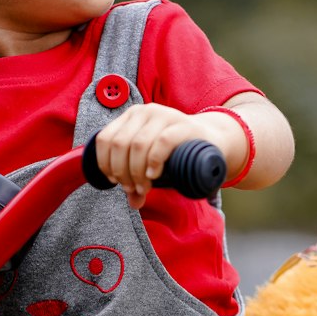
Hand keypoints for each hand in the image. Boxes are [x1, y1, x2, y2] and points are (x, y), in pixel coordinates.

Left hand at [94, 103, 248, 208]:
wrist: (212, 141)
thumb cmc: (177, 152)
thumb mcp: (152, 163)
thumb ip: (139, 180)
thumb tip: (133, 204)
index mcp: (131, 117)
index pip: (105, 139)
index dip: (105, 163)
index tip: (115, 181)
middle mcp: (145, 111)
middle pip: (120, 144)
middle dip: (122, 172)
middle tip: (132, 188)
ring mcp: (164, 115)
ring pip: (138, 145)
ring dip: (136, 172)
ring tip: (144, 187)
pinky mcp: (183, 125)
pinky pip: (162, 142)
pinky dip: (154, 161)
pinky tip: (154, 175)